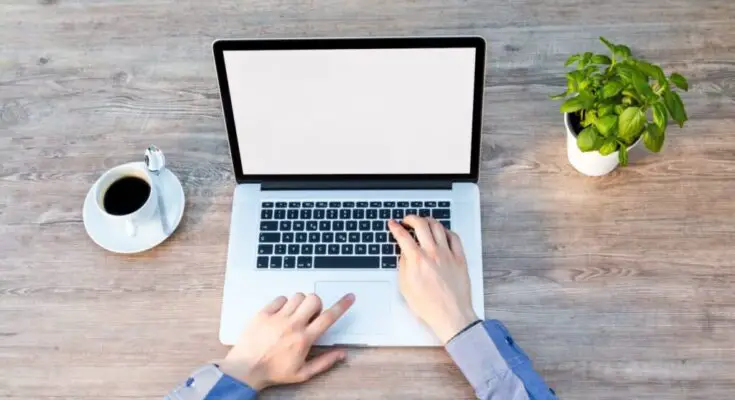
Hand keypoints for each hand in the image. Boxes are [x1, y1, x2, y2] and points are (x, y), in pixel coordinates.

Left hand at [219, 292, 354, 390]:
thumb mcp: (302, 373)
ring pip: (297, 296)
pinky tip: (281, 314)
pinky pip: (279, 298)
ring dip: (300, 302)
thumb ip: (325, 362)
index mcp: (304, 339)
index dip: (342, 305)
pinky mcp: (263, 313)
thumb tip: (341, 354)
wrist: (245, 369)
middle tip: (311, 313)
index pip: (328, 317)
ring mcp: (277, 318)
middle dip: (316, 303)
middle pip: (313, 300)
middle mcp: (292, 325)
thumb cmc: (273, 372)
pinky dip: (284, 303)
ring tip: (295, 314)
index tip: (349, 297)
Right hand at [388, 216, 477, 343]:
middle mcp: (432, 253)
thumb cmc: (429, 306)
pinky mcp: (460, 258)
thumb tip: (404, 252)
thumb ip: (403, 265)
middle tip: (407, 220)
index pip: (403, 236)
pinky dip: (446, 231)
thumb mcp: (405, 286)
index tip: (393, 224)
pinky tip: (442, 232)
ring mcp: (448, 254)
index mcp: (417, 260)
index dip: (395, 227)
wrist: (451, 315)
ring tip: (424, 222)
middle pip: (421, 224)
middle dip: (411, 218)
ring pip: (438, 227)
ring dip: (428, 221)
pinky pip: (454, 237)